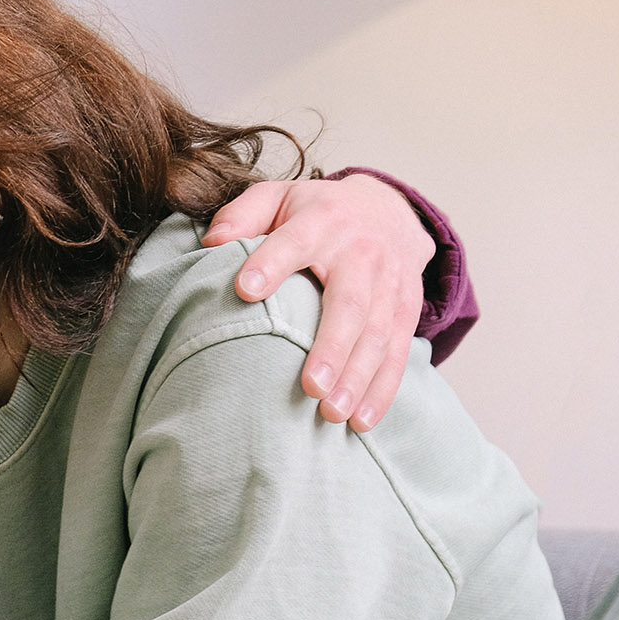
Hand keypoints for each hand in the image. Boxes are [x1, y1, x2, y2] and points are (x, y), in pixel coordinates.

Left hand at [203, 173, 434, 431]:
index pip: (295, 241)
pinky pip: (398, 352)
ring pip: (378, 334)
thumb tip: (211, 242)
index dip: (272, 262)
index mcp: (323, 221)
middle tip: (309, 386)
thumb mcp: (277, 198)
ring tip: (331, 413)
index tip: (244, 289)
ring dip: (357, 378)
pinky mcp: (406, 310)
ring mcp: (390, 284)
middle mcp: (362, 252)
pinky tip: (362, 421)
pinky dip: (382, 389)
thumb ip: (242, 216)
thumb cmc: (312, 212)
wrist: (388, 208)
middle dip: (331, 347)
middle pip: (350, 303)